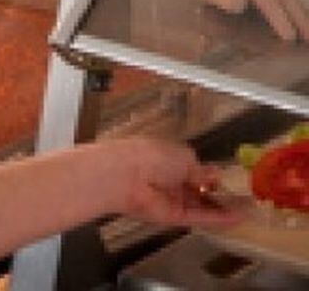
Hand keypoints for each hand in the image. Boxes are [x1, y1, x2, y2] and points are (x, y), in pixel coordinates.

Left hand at [111, 138, 246, 228]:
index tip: (236, 182)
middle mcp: (171, 179)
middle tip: (248, 199)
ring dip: (224, 208)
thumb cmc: (152, 156)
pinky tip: (239, 218)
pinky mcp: (173, 217)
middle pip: (199, 189)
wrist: (124, 176)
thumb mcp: (183, 157)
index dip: (213, 175)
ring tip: (250, 210)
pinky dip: (218, 218)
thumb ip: (200, 170)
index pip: (195, 168)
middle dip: (221, 194)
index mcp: (170, 158)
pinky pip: (199, 217)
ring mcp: (173, 199)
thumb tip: (214, 176)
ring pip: (202, 206)